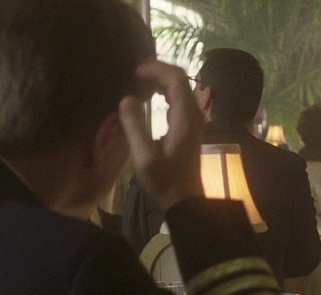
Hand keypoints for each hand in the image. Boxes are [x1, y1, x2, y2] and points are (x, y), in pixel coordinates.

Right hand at [119, 58, 203, 211]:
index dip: (155, 69)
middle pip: (180, 78)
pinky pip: (179, 97)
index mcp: (185, 118)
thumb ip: (135, 127)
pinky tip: (149, 95)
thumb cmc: (165, 181)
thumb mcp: (145, 158)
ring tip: (138, 80)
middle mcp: (194, 114)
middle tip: (133, 72)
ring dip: (160, 79)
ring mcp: (194, 119)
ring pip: (181, 87)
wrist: (184, 199)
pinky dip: (164, 90)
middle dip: (157, 70)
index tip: (134, 72)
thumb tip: (126, 98)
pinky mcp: (189, 125)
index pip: (176, 79)